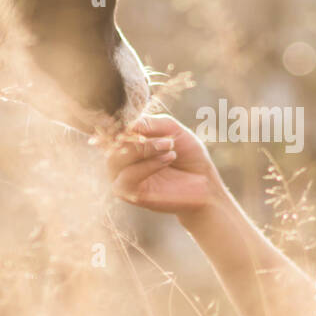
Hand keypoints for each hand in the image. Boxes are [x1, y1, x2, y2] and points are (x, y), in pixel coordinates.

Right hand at [99, 114, 221, 215]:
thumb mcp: (171, 129)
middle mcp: (118, 158)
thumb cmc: (188, 154)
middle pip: (111, 142)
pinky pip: (127, 177)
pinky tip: (167, 159)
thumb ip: (150, 123)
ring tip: (170, 147)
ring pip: (115, 159)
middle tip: (168, 140)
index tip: (150, 122)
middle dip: (138, 137)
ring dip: (144, 149)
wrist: (204, 181)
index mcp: (125, 140)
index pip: (111, 127)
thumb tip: (129, 123)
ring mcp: (121, 176)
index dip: (125, 122)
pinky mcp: (129, 194)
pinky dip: (147, 166)